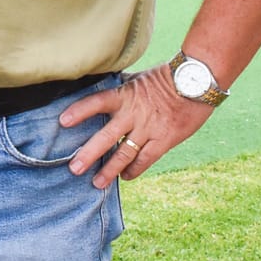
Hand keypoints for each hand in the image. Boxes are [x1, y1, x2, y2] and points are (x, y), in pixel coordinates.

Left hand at [58, 65, 213, 188]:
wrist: (198, 82)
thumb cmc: (167, 77)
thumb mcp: (138, 78)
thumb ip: (120, 87)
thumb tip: (99, 84)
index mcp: (125, 95)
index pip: (97, 102)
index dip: (80, 111)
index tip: (62, 121)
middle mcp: (134, 114)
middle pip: (106, 137)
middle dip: (89, 154)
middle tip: (74, 168)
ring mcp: (149, 129)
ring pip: (125, 153)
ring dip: (109, 170)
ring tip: (97, 182)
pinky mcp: (164, 140)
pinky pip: (146, 159)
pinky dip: (134, 170)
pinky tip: (125, 177)